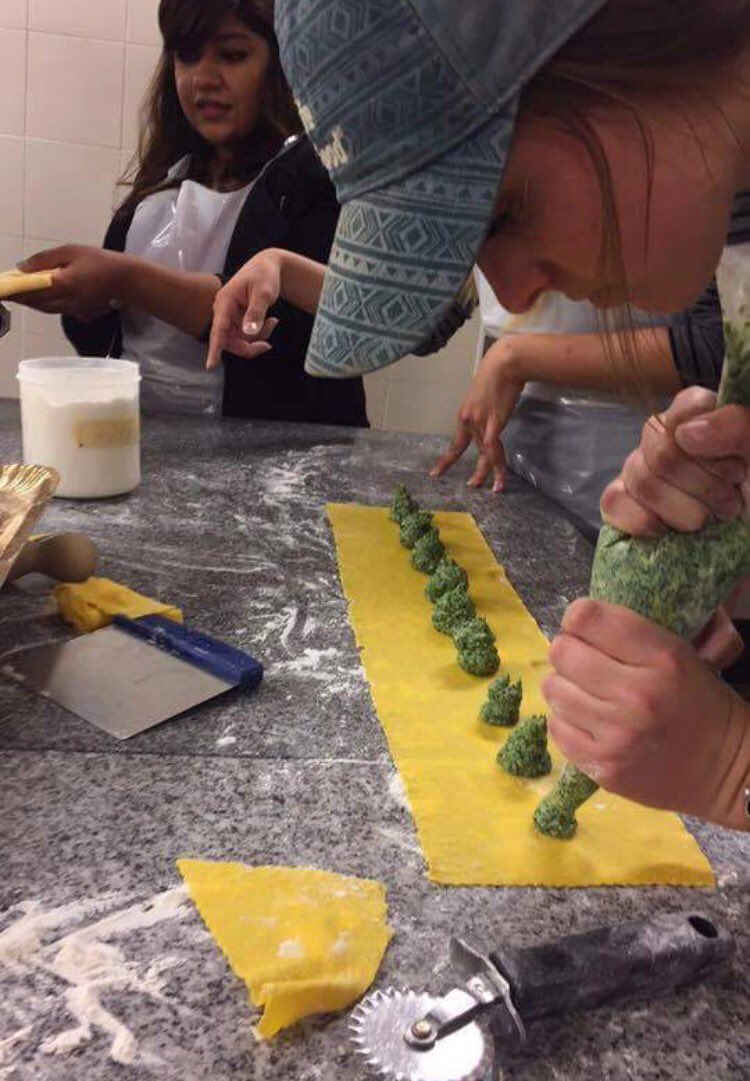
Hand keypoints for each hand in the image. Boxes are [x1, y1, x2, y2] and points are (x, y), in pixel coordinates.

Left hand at [13, 246, 127, 321]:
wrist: (126, 279)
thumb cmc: (100, 261)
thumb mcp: (71, 251)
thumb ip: (44, 259)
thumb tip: (21, 267)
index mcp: (63, 284)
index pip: (31, 290)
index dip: (14, 291)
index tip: (2, 290)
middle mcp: (66, 301)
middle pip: (36, 303)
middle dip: (21, 297)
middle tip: (9, 290)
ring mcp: (74, 310)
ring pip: (45, 308)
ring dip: (32, 302)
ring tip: (23, 293)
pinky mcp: (80, 314)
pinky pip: (57, 310)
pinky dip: (46, 304)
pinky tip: (44, 296)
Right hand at [206, 250, 281, 369]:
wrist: (268, 267)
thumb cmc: (264, 275)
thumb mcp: (263, 293)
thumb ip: (256, 312)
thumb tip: (248, 332)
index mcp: (225, 302)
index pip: (218, 329)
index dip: (215, 348)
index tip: (211, 365)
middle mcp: (223, 311)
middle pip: (230, 341)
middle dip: (250, 345)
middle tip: (268, 344)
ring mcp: (229, 317)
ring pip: (240, 340)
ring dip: (258, 337)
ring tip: (273, 322)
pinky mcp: (237, 321)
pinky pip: (246, 335)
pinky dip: (259, 333)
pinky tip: (271, 321)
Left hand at [431, 337, 523, 491]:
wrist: (504, 364)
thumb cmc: (497, 377)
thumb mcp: (484, 399)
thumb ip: (484, 413)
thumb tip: (489, 421)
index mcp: (465, 416)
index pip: (456, 444)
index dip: (446, 460)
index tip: (436, 474)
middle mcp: (469, 421)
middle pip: (473, 451)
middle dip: (476, 472)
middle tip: (472, 487)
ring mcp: (480, 422)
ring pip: (485, 454)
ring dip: (490, 472)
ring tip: (494, 488)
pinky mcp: (494, 422)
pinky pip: (493, 448)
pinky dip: (497, 464)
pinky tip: (500, 476)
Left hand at [544, 598, 749, 823]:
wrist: (726, 769)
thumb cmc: (699, 702)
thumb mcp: (680, 653)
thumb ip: (630, 634)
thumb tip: (574, 620)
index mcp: (663, 658)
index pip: (587, 617)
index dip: (579, 618)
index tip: (585, 628)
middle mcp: (638, 695)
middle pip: (562, 652)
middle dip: (569, 651)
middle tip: (583, 661)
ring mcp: (618, 734)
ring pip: (553, 688)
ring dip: (565, 686)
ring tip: (586, 692)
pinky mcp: (603, 766)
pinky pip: (556, 727)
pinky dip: (566, 720)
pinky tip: (588, 719)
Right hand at [600, 387, 748, 534]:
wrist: (743, 544)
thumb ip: (736, 428)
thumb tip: (685, 433)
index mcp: (701, 417)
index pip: (688, 407)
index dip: (711, 445)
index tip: (737, 470)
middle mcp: (665, 438)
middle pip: (663, 453)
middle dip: (703, 486)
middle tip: (729, 500)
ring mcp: (640, 471)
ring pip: (642, 481)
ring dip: (684, 511)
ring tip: (708, 519)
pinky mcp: (622, 504)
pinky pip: (613, 502)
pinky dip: (643, 521)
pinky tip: (667, 531)